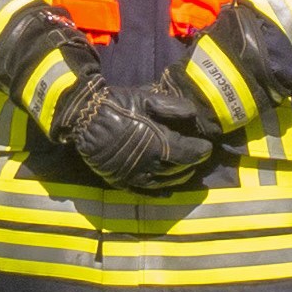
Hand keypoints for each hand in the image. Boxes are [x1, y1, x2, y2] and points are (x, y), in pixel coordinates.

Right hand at [64, 79, 216, 190]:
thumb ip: (172, 106)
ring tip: (186, 171)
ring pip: (165, 184)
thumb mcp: (146, 98)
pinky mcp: (121, 181)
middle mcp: (149, 164)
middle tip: (198, 158)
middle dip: (192, 164)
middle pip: (179, 170)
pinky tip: (167, 190)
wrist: (84, 117)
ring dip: (179, 178)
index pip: (189, 154)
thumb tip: (194, 114)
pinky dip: (159, 192)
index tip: (207, 147)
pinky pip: (145, 192)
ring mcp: (134, 175)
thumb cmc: (117, 105)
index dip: (201, 151)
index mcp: (158, 144)